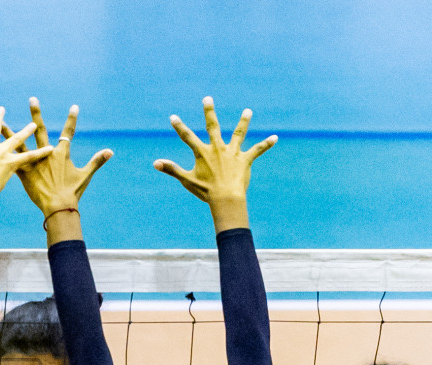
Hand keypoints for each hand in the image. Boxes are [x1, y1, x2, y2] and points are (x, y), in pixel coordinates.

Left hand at [2, 98, 112, 217]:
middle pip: (40, 129)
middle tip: (32, 99)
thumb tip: (111, 151)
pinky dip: (2, 153)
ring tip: (0, 119)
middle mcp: (46, 153)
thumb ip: (97, 161)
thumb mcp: (85, 175)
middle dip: (36, 114)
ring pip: (20, 142)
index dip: (71, 119)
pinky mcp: (23, 172)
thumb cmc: (72, 192)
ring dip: (10, 130)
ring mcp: (33, 162)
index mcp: (61, 153)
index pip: (68, 132)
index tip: (74, 106)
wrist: (58, 207)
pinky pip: (10, 159)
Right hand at [154, 97, 276, 206]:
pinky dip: (267, 144)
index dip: (179, 127)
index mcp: (203, 153)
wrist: (225, 198)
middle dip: (209, 111)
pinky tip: (275, 138)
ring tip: (248, 111)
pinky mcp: (245, 160)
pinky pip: (258, 150)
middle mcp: (218, 148)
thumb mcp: (187, 180)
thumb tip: (155, 163)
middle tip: (207, 99)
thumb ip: (171, 169)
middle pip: (213, 126)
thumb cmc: (206, 191)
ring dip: (244, 121)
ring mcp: (233, 153)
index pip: (187, 137)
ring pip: (239, 133)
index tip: (173, 117)